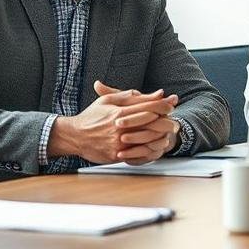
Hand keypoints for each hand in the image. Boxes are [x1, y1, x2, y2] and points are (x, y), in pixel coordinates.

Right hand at [48, 82, 177, 164]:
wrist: (73, 136)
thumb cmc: (91, 116)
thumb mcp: (107, 100)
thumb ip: (129, 96)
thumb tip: (154, 93)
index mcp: (119, 111)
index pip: (148, 106)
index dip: (163, 105)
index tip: (172, 105)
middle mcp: (120, 126)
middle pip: (151, 123)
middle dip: (166, 122)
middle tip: (175, 123)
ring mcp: (118, 142)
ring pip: (147, 139)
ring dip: (160, 137)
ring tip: (168, 135)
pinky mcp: (116, 155)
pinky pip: (137, 154)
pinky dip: (148, 150)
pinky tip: (155, 147)